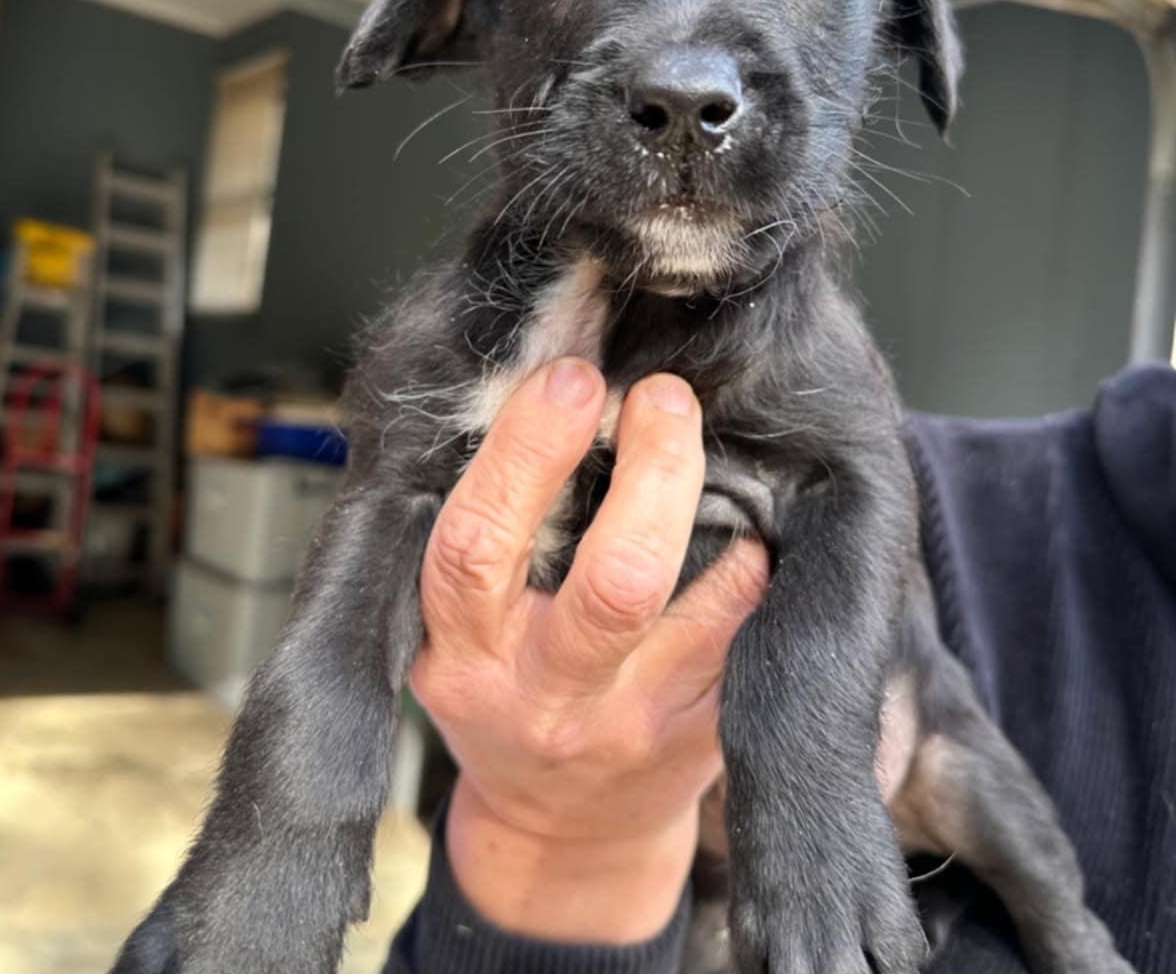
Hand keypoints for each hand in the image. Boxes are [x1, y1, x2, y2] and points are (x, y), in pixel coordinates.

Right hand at [408, 358, 768, 943]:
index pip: (479, 547)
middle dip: (654, 470)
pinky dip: (760, 567)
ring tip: (716, 451)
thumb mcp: (452, 635)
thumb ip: (483, 543)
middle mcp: (549, 695)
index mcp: (465, 656)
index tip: (572, 378)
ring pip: (706, 611)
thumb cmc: (500, 703)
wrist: (561, 834)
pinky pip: (751, 639)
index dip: (527, 451)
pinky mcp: (708, 741)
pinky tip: (754, 527)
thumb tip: (541, 403)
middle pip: (617, 581)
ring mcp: (638, 724)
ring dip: (723, 512)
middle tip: (664, 397)